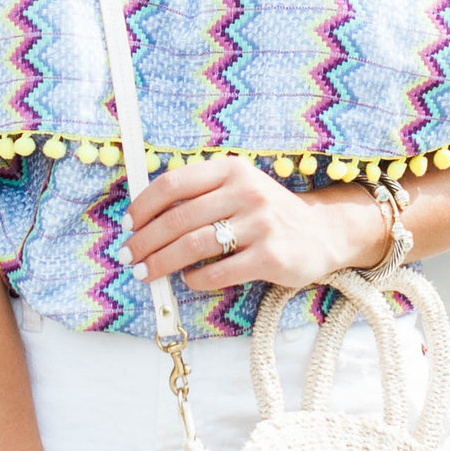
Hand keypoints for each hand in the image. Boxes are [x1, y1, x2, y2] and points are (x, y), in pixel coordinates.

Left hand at [126, 155, 386, 296]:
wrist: (321, 233)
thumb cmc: (267, 213)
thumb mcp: (239, 188)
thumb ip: (200, 194)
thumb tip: (144, 216)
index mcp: (232, 170)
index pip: (175, 183)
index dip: (144, 205)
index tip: (127, 224)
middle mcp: (247, 192)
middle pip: (179, 219)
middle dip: (146, 240)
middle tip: (129, 255)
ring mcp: (261, 225)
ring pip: (194, 245)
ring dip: (161, 262)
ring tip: (145, 272)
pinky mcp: (270, 257)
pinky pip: (219, 272)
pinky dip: (195, 279)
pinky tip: (187, 280)